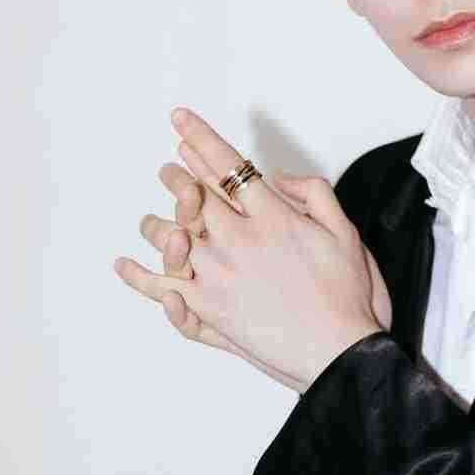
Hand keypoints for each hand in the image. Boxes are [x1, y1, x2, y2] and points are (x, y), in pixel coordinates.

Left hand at [114, 108, 390, 392]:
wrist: (342, 353)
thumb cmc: (349, 297)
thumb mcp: (347, 232)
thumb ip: (314, 194)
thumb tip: (278, 178)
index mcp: (273, 217)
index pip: (227, 165)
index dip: (200, 139)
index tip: (180, 121)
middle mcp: (238, 241)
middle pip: (194, 197)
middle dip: (176, 177)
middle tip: (167, 169)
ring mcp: (218, 276)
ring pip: (171, 239)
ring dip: (156, 225)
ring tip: (148, 220)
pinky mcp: (209, 310)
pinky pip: (164, 289)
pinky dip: (140, 278)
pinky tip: (125, 267)